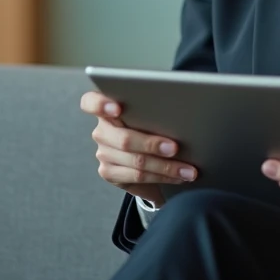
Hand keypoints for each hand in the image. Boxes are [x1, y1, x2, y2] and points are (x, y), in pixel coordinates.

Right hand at [80, 91, 197, 207]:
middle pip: (124, 139)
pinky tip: (178, 176)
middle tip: (175, 148)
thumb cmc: (153, 128)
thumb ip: (154, 112)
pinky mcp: (109, 173)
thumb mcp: (152, 116)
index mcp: (108, 108)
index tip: (118, 108)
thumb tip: (180, 114)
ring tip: (188, 169)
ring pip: (135, 161)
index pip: (91, 102)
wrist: (149, 159)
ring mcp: (103, 153)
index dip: (101, 104)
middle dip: (153, 144)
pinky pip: (137, 176)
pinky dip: (162, 176)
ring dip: (166, 166)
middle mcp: (102, 130)